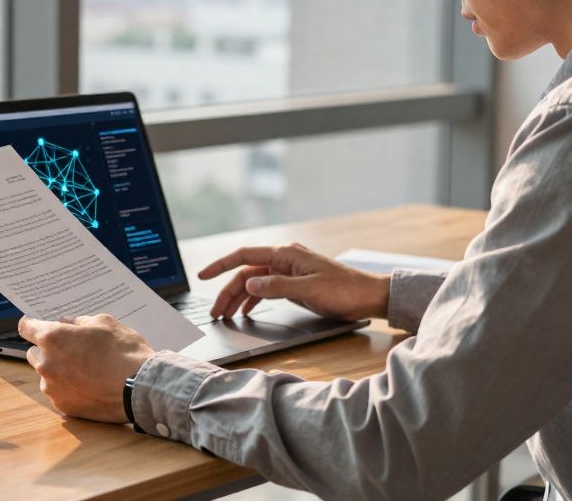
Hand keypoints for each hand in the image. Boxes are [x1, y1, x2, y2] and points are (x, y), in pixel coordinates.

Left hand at [17, 314, 154, 422]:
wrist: (141, 388)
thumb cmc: (124, 352)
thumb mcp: (105, 323)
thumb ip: (80, 322)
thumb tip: (68, 324)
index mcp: (53, 338)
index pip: (26, 327)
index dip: (32, 323)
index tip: (36, 324)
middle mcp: (46, 364)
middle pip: (34, 352)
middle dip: (48, 349)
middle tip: (71, 348)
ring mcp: (53, 388)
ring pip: (47, 375)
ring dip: (59, 370)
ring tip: (86, 369)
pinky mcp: (63, 407)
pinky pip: (59, 393)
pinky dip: (69, 388)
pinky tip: (90, 385)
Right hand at [199, 242, 389, 321]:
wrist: (369, 296)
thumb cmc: (344, 290)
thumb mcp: (309, 290)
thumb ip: (277, 286)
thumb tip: (249, 283)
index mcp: (285, 254)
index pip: (244, 255)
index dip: (221, 265)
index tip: (202, 275)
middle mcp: (284, 259)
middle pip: (246, 273)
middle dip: (227, 291)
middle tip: (215, 313)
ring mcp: (289, 272)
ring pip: (254, 283)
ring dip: (239, 298)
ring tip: (226, 316)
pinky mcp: (295, 284)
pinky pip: (266, 289)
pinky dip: (254, 300)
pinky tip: (246, 312)